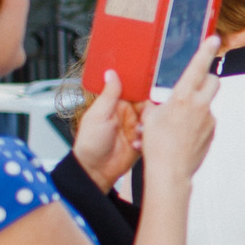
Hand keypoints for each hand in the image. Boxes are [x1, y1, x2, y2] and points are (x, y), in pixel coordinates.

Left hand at [71, 70, 142, 190]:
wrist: (95, 171)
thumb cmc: (90, 143)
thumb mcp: (99, 116)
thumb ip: (109, 95)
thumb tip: (111, 73)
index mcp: (116, 104)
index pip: (134, 89)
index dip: (143, 86)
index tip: (152, 85)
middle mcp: (128, 114)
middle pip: (148, 103)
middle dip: (150, 109)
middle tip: (145, 116)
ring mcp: (136, 127)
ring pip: (153, 118)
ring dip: (149, 124)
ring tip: (139, 132)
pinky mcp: (143, 140)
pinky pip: (154, 134)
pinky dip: (150, 137)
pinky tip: (139, 143)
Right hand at [136, 38, 220, 185]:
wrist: (170, 171)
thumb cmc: (156, 145)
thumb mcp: (149, 118)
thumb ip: (158, 104)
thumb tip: (160, 100)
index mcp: (183, 97)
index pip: (198, 66)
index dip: (206, 50)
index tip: (214, 38)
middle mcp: (201, 105)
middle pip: (213, 80)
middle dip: (206, 78)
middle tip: (193, 84)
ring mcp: (209, 119)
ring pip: (208, 102)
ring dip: (197, 105)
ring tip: (178, 120)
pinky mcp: (212, 132)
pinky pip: (206, 120)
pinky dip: (197, 122)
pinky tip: (183, 133)